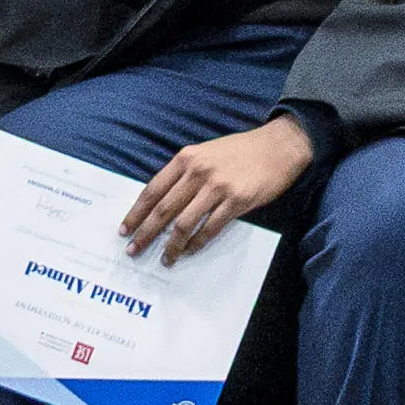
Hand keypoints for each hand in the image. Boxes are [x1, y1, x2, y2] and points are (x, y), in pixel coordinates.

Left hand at [120, 114, 314, 262]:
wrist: (280, 146)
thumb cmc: (241, 151)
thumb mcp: (207, 153)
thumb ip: (185, 174)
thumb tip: (162, 204)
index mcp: (187, 158)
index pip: (153, 190)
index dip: (136, 213)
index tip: (124, 230)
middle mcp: (199, 171)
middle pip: (164, 210)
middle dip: (146, 233)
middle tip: (134, 251)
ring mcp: (218, 186)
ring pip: (184, 223)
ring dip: (171, 245)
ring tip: (165, 259)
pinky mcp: (237, 200)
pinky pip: (210, 228)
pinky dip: (197, 243)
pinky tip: (190, 251)